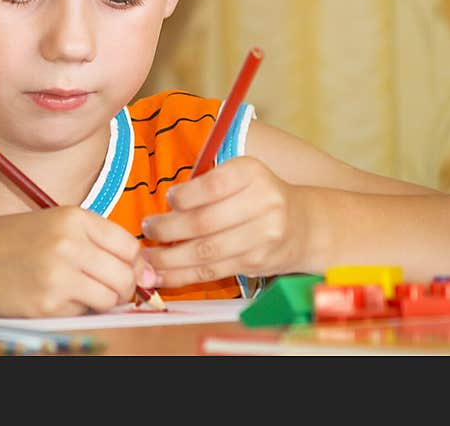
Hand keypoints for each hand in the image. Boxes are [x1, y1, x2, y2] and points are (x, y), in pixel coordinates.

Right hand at [0, 207, 156, 317]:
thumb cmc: (11, 241)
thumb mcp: (54, 224)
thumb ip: (97, 242)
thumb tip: (147, 274)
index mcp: (74, 217)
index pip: (129, 246)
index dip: (131, 263)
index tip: (119, 270)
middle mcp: (69, 243)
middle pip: (125, 275)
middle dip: (121, 287)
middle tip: (100, 287)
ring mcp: (58, 274)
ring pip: (110, 298)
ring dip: (100, 301)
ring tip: (75, 292)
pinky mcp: (46, 303)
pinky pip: (83, 313)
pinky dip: (75, 311)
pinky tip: (53, 298)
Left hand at [140, 156, 308, 287]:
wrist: (303, 225)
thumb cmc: (256, 194)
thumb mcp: (239, 175)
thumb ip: (206, 183)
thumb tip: (164, 204)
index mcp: (252, 174)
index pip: (213, 186)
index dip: (184, 196)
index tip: (168, 200)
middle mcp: (263, 205)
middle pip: (205, 222)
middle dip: (168, 229)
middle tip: (147, 229)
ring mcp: (262, 237)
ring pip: (206, 252)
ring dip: (170, 258)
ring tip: (147, 257)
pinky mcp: (255, 264)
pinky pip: (212, 272)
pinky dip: (182, 275)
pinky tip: (162, 274)